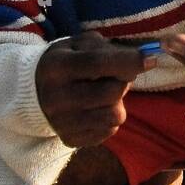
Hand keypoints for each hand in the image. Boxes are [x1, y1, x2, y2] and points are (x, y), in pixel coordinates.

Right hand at [35, 31, 152, 145]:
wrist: (33, 92)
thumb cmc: (66, 61)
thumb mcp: (80, 44)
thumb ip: (108, 49)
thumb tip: (144, 58)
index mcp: (57, 67)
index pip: (99, 63)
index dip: (131, 60)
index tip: (151, 58)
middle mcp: (57, 98)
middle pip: (112, 92)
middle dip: (123, 81)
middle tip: (116, 76)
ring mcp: (62, 122)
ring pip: (115, 115)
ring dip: (118, 102)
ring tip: (105, 93)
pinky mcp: (70, 140)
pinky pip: (109, 131)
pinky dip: (109, 118)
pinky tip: (96, 108)